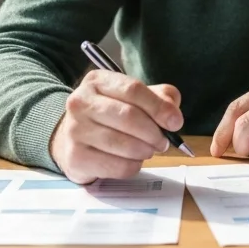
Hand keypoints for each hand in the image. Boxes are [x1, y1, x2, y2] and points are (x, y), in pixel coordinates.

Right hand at [50, 69, 183, 183]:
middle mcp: (81, 102)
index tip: (175, 122)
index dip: (159, 107)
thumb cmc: (110, 116)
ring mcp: (75, 130)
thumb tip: (173, 116)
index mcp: (97, 81)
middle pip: (129, 117)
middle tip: (163, 142)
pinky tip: (132, 160)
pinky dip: (133, 166)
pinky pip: (117, 166)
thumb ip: (159, 98)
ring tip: (148, 150)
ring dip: (146, 151)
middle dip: (154, 133)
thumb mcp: (134, 98)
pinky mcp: (76, 157)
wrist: (72, 139)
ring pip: (124, 144)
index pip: (133, 89)